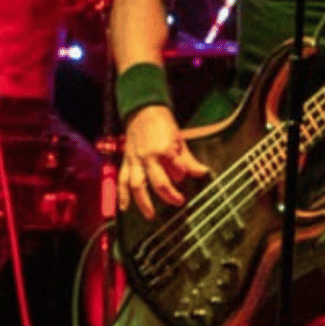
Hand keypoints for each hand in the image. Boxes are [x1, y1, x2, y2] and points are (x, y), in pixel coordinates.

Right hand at [117, 103, 208, 218]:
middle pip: (159, 183)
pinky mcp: (127, 161)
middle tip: (179, 201)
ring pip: (138, 185)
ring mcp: (136, 160)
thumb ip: (188, 159)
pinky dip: (122, 194)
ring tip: (150, 215)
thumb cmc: (161, 123)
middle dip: (170, 195)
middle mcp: (148, 157)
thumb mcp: (179, 139)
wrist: (142, 110)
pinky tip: (124, 207)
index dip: (182, 174)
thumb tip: (202, 172)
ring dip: (143, 202)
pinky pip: (123, 180)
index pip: (176, 169)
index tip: (185, 174)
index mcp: (163, 149)